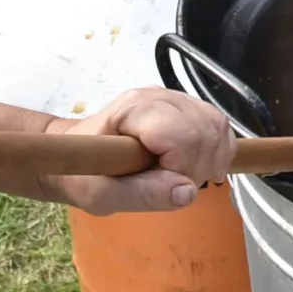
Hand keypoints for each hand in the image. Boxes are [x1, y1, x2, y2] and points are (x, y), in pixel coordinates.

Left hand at [46, 88, 235, 215]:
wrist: (74, 154)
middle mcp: (159, 96)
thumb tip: (188, 193)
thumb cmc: (82, 174)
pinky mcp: (184, 106)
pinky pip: (218, 124)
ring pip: (217, 125)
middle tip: (172, 188)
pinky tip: (199, 167)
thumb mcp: (101, 195)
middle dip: (198, 168)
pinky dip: (218, 150)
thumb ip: (143, 194)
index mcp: (134, 110)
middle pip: (206, 130)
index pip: (185, 136)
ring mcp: (174, 98)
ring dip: (211, 160)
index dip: (183, 169)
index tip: (161, 187)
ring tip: (183, 179)